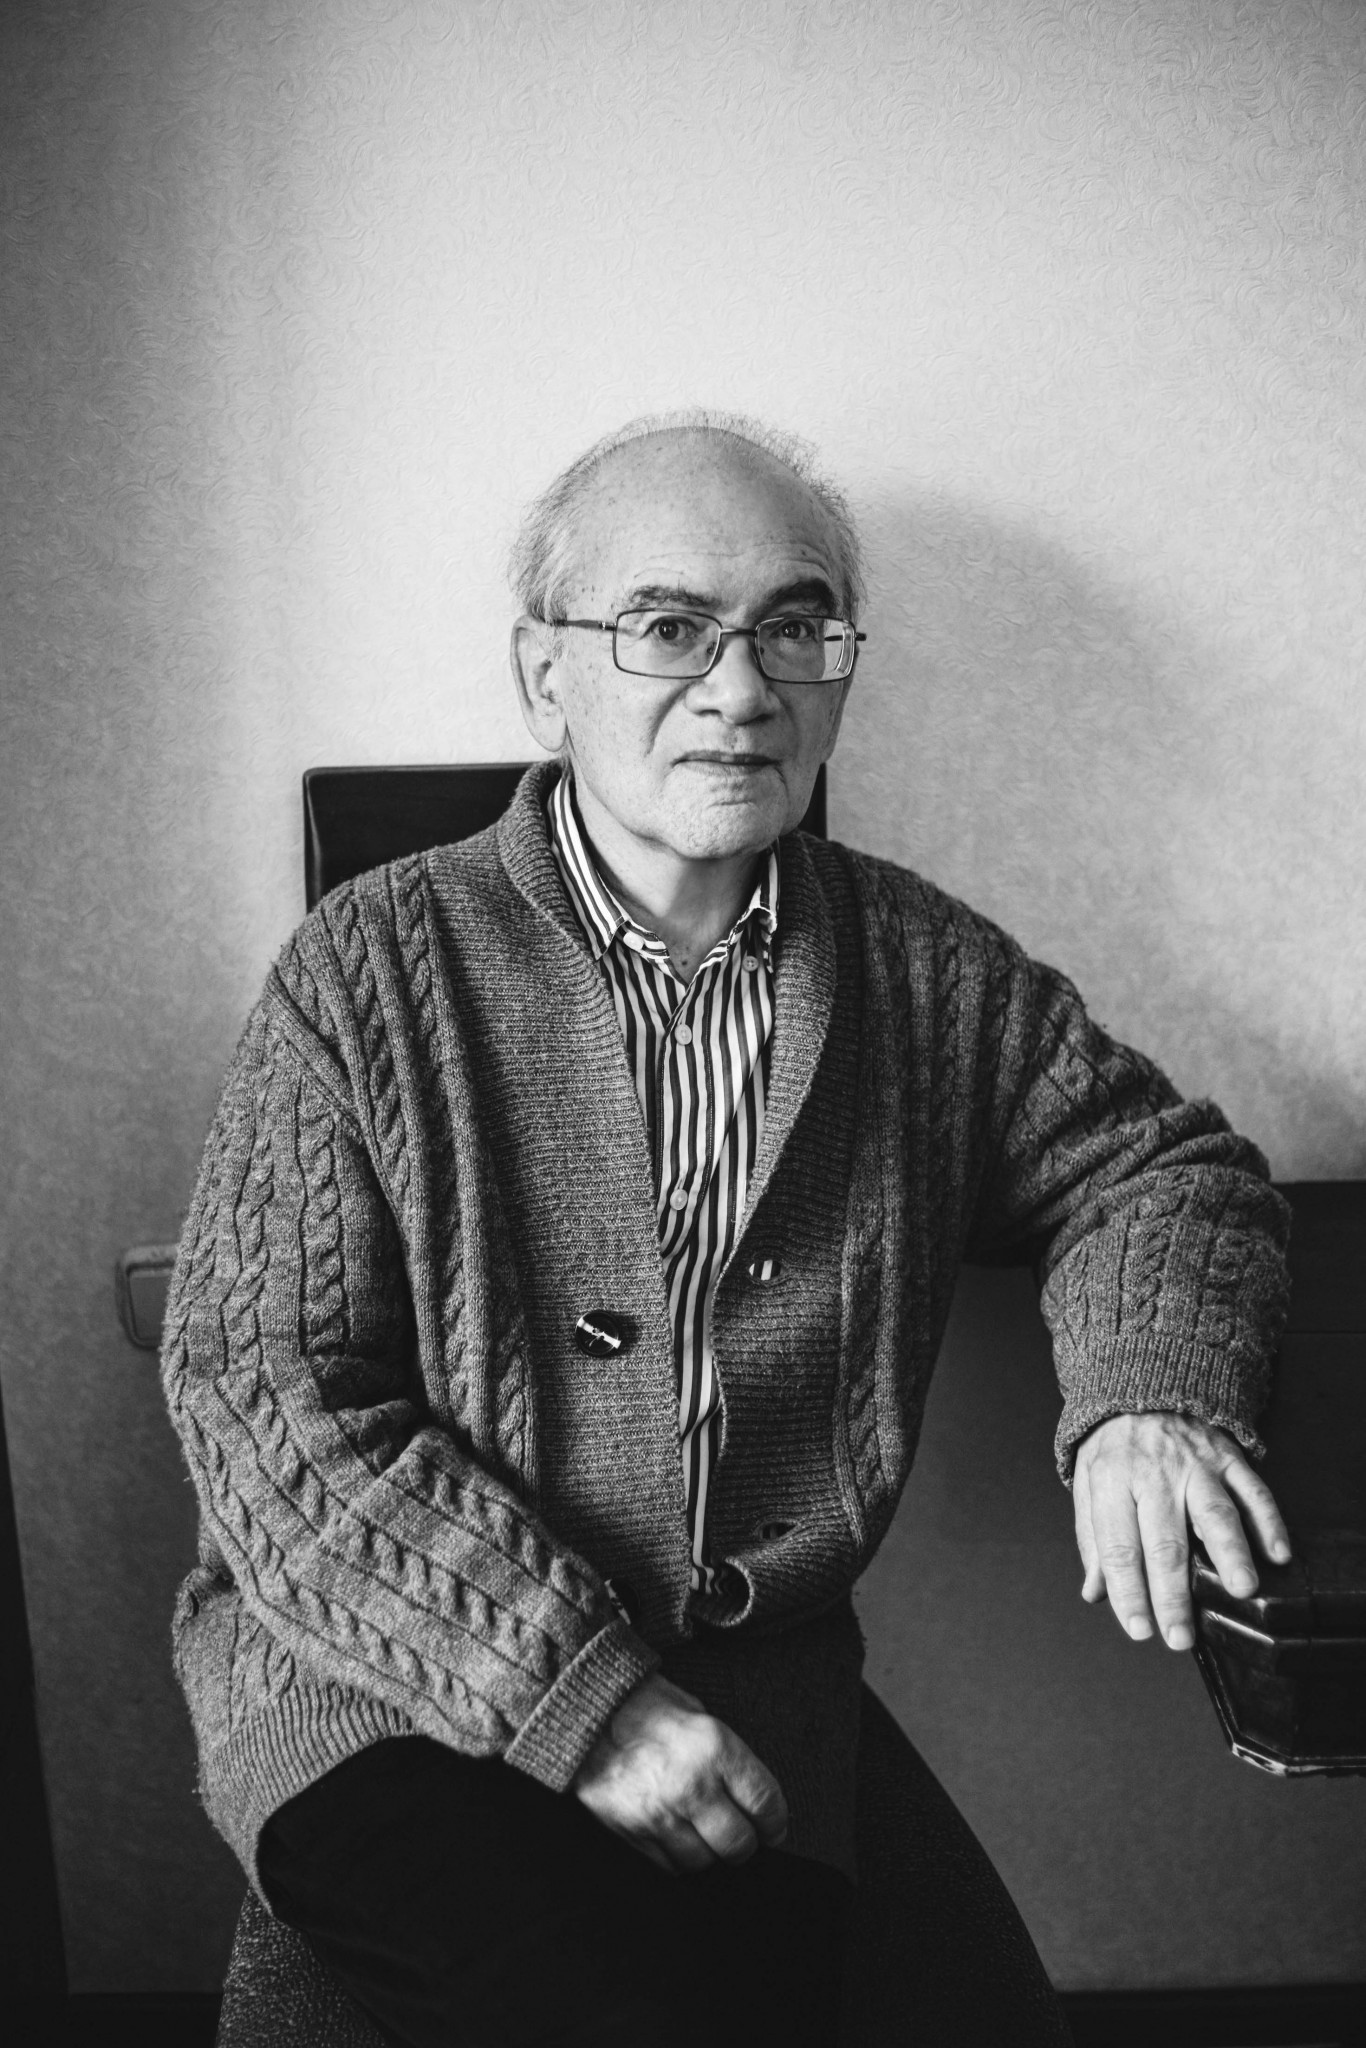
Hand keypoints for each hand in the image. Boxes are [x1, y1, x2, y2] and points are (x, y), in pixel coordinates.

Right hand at [572, 1673, 789, 1874]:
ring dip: (709, 1852)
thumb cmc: (646, 1708)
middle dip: (745, 1844)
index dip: (775, 1823)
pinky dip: (678, 1857)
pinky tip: (677, 1835)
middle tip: (741, 1835)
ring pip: (704, 1861)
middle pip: (739, 1843)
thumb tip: (751, 1799)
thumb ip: (727, 1757)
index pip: (765, 1803)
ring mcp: (661, 1813)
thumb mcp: (699, 1715)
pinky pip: (670, 1866)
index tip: (773, 1828)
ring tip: (703, 1832)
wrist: (588, 1712)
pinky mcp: (634, 1832)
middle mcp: (692, 1785)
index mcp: (715, 1749)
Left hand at [1073, 1412, 1290, 1651]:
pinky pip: (1252, 1490)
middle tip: (1180, 1635)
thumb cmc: (1115, 1445)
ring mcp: (1195, 1465)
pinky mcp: (1228, 1457)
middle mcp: (1154, 1474)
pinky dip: (1269, 1521)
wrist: (1145, 1383)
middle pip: (1165, 1541)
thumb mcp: (1089, 1482)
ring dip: (1231, 1553)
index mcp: (1112, 1480)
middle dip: (1173, 1593)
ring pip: (1214, 1513)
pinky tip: (1278, 1553)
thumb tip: (1095, 1592)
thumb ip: (1093, 1539)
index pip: (1118, 1546)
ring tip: (1242, 1588)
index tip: (1138, 1629)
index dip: (1127, 1591)